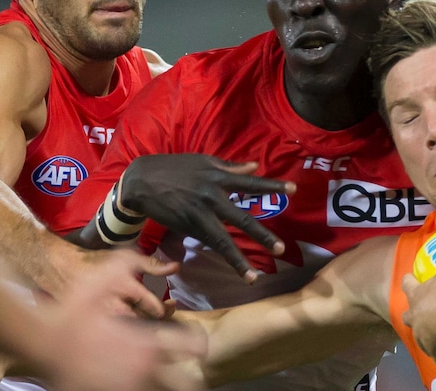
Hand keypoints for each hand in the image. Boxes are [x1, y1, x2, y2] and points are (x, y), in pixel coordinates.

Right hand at [43, 249, 206, 390]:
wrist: (42, 344)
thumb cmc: (72, 313)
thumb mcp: (100, 281)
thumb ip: (130, 265)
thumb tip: (169, 263)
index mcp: (148, 344)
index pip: (192, 348)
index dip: (196, 345)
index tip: (192, 345)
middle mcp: (144, 371)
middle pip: (186, 385)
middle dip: (188, 379)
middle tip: (182, 372)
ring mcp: (129, 389)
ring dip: (164, 385)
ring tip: (157, 377)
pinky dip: (141, 389)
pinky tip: (132, 382)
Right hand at [120, 154, 295, 282]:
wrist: (141, 181)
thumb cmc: (175, 168)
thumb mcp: (203, 162)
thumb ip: (230, 167)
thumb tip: (255, 166)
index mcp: (218, 177)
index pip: (251, 183)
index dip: (273, 186)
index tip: (294, 190)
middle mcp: (212, 196)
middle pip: (242, 219)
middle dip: (262, 236)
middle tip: (280, 249)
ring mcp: (199, 214)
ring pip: (223, 240)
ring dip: (239, 259)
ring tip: (255, 274)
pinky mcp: (187, 227)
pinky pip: (208, 243)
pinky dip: (221, 256)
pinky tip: (233, 268)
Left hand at [402, 234, 435, 373]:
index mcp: (418, 295)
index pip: (408, 285)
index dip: (409, 282)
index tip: (409, 280)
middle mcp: (416, 315)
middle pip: (408, 315)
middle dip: (412, 314)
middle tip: (421, 313)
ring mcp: (423, 335)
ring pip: (421, 338)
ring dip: (427, 337)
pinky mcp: (435, 351)